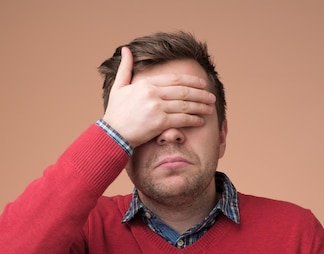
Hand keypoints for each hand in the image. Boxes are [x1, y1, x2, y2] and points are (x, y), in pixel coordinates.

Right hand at [102, 47, 216, 147]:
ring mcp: (157, 108)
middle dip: (201, 94)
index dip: (191, 81)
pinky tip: (200, 121)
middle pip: (184, 91)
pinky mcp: (160, 122)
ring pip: (185, 105)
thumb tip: (126, 50)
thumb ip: (125, 68)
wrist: (112, 134)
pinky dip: (193, 119)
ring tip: (210, 108)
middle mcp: (153, 94)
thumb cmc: (115, 112)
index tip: (202, 83)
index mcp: (146, 84)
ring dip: (200, 106)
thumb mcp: (118, 87)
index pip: (175, 80)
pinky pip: (182, 119)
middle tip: (211, 97)